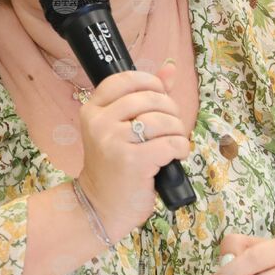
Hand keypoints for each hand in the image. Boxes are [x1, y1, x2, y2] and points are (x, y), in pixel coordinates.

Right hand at [75, 62, 188, 240]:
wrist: (101, 207)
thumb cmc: (114, 166)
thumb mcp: (120, 128)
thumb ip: (144, 97)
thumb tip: (170, 67)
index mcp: (93, 109)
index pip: (126, 80)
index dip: (150, 83)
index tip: (160, 96)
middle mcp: (100, 122)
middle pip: (150, 98)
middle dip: (170, 110)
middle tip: (170, 127)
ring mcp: (114, 141)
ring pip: (163, 120)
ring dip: (177, 131)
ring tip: (173, 143)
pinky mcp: (132, 161)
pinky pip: (170, 143)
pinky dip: (181, 148)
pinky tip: (176, 155)